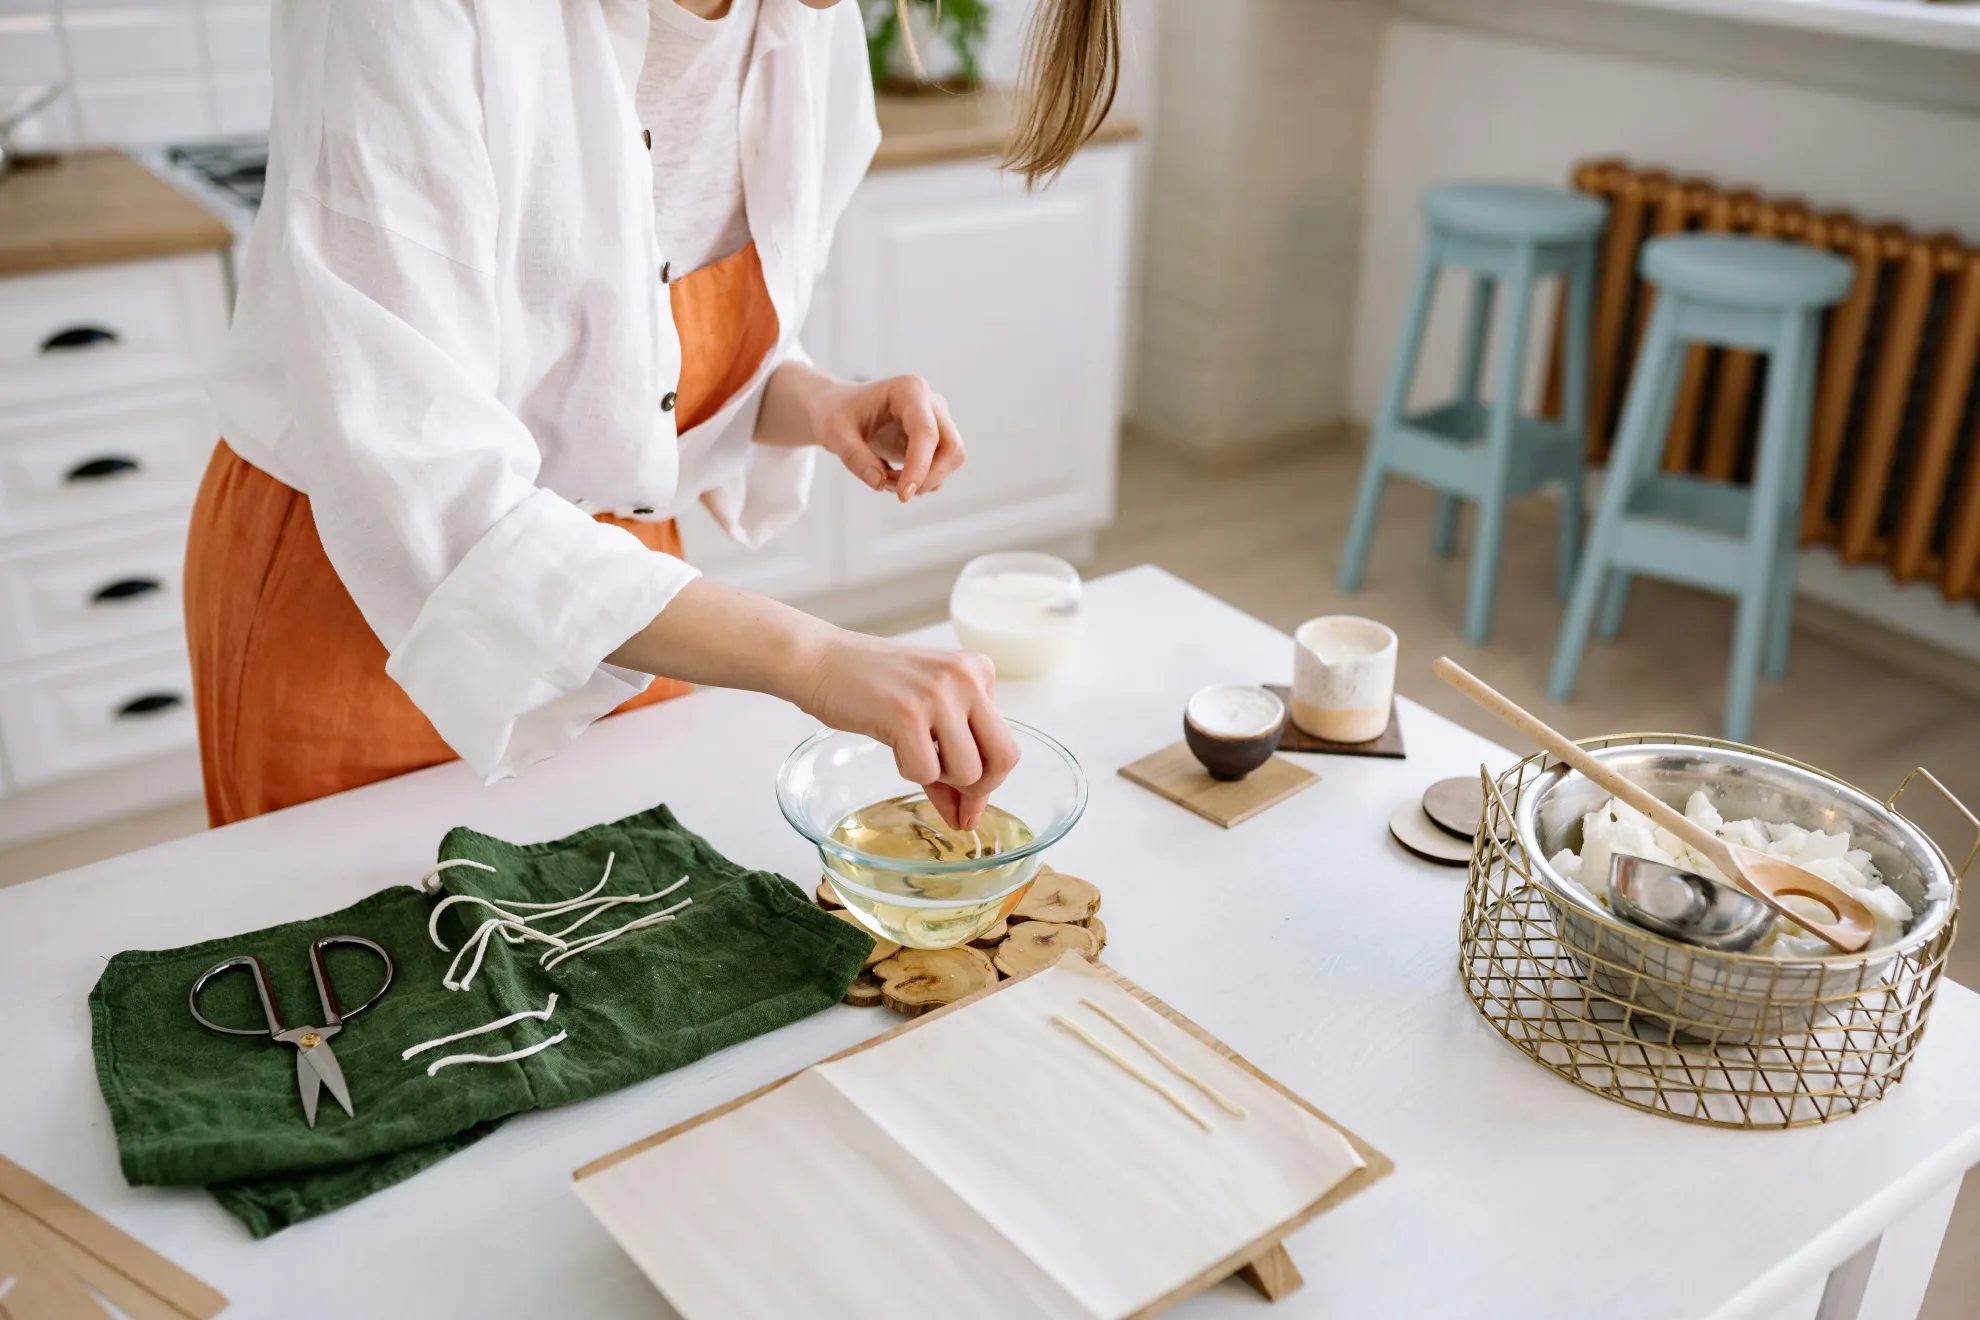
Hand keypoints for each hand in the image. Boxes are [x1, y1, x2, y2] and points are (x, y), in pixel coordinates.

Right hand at [799, 632, 1018, 829]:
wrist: (820, 660)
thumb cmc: (871, 688)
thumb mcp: (926, 714)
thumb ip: (953, 757)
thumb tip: (968, 818)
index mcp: (979, 671)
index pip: (1006, 744)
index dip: (988, 782)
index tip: (966, 804)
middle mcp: (967, 678)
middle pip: (1003, 759)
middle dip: (978, 790)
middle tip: (951, 799)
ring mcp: (938, 694)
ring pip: (968, 772)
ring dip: (938, 779)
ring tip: (911, 754)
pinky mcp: (907, 713)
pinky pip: (925, 773)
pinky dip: (909, 773)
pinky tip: (893, 747)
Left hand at [811, 374, 964, 501]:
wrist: (839, 409)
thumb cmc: (837, 413)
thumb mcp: (833, 432)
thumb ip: (853, 456)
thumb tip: (879, 483)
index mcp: (909, 390)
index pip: (926, 431)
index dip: (919, 466)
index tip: (903, 494)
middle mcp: (931, 403)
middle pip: (952, 448)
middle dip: (928, 477)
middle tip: (895, 492)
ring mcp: (937, 421)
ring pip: (951, 460)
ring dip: (923, 481)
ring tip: (884, 479)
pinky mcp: (936, 441)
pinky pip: (940, 469)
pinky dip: (920, 481)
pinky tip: (892, 476)